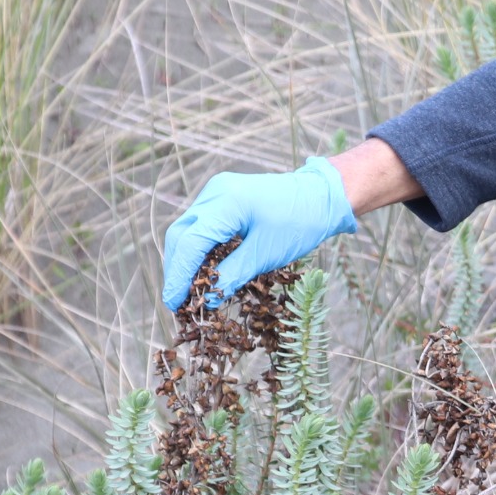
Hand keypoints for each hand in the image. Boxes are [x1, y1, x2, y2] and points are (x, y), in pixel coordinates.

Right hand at [161, 156, 358, 309]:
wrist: (321, 197)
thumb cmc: (300, 223)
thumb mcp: (266, 254)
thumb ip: (232, 275)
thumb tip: (206, 301)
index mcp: (226, 202)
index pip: (189, 243)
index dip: (178, 276)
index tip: (174, 303)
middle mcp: (215, 192)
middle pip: (180, 234)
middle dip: (177, 269)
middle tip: (179, 301)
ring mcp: (217, 191)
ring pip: (188, 229)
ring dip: (185, 260)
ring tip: (188, 290)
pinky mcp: (223, 197)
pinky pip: (202, 224)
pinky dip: (198, 248)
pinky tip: (202, 271)